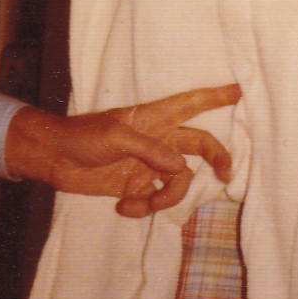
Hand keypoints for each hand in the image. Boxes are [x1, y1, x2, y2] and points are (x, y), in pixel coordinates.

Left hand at [4, 82, 240, 216]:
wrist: (55, 160)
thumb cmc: (85, 136)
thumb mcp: (117, 136)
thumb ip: (151, 150)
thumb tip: (181, 166)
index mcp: (156, 117)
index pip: (193, 102)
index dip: (218, 96)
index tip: (242, 91)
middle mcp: (159, 139)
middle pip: (199, 144)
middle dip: (216, 156)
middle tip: (227, 174)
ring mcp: (150, 164)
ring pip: (179, 179)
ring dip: (167, 195)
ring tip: (145, 203)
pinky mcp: (137, 186)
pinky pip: (156, 199)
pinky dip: (145, 207)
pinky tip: (126, 208)